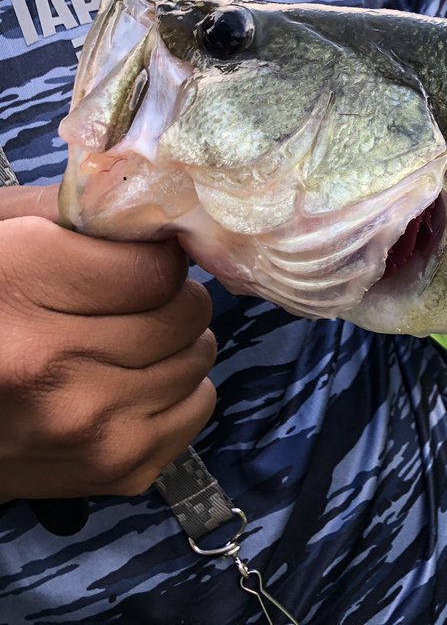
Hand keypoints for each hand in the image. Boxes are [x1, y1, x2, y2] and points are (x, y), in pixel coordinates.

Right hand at [0, 185, 215, 501]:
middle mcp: (48, 362)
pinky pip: (198, 406)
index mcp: (15, 286)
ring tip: (125, 344)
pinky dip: (178, 391)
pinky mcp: (114, 468)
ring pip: (199, 359)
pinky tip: (130, 385)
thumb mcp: (1, 235)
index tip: (134, 263)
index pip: (157, 266)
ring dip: (174, 345)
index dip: (154, 258)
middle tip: (130, 304)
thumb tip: (166, 206)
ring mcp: (85, 425)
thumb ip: (80, 210)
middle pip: (186, 312)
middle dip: (169, 299)